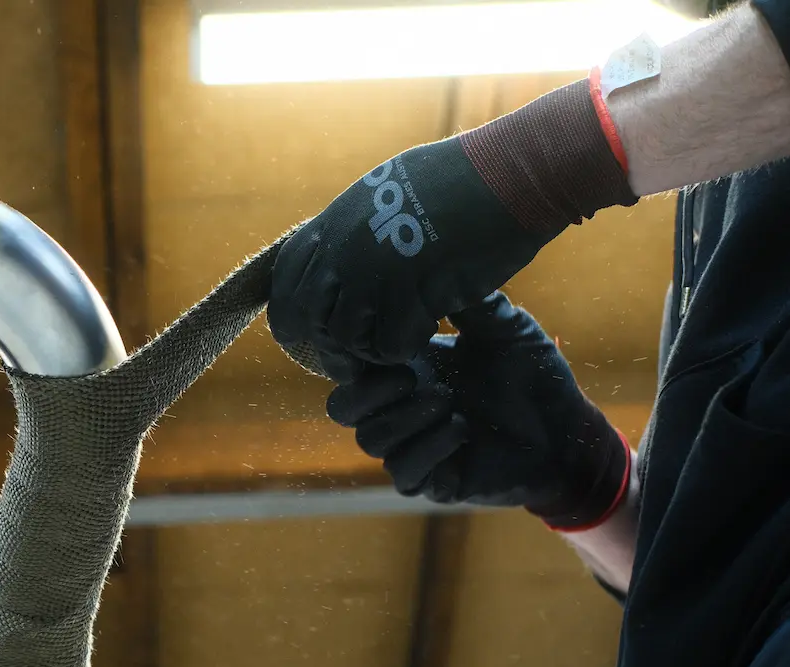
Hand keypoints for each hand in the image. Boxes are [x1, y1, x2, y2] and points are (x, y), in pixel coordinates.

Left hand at [269, 79, 635, 367]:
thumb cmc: (467, 178)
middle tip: (353, 363)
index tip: (308, 336)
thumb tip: (341, 245)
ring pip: (345, 337)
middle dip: (326, 348)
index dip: (291, 314)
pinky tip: (428, 328)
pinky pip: (389, 346)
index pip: (286, 279)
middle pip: (307, 317)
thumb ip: (360, 225)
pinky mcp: (409, 292)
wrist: (511, 172)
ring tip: (401, 337)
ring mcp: (371, 269)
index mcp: (335, 221)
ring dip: (371, 349)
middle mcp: (343, 247)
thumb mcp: (391, 189)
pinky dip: (407, 347)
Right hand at [326, 293, 630, 529]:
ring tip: (447, 402)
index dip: (356, 359)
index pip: (353, 369)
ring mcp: (416, 447)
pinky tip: (461, 431)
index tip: (385, 344)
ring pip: (371, 441)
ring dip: (405, 419)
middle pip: (343, 410)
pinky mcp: (436, 481)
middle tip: (409, 377)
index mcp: (409, 371)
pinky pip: (406, 473)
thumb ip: (472, 303)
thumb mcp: (505, 328)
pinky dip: (428, 449)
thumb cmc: (534, 376)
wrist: (568, 429)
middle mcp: (403, 411)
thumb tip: (439, 266)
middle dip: (366, 394)